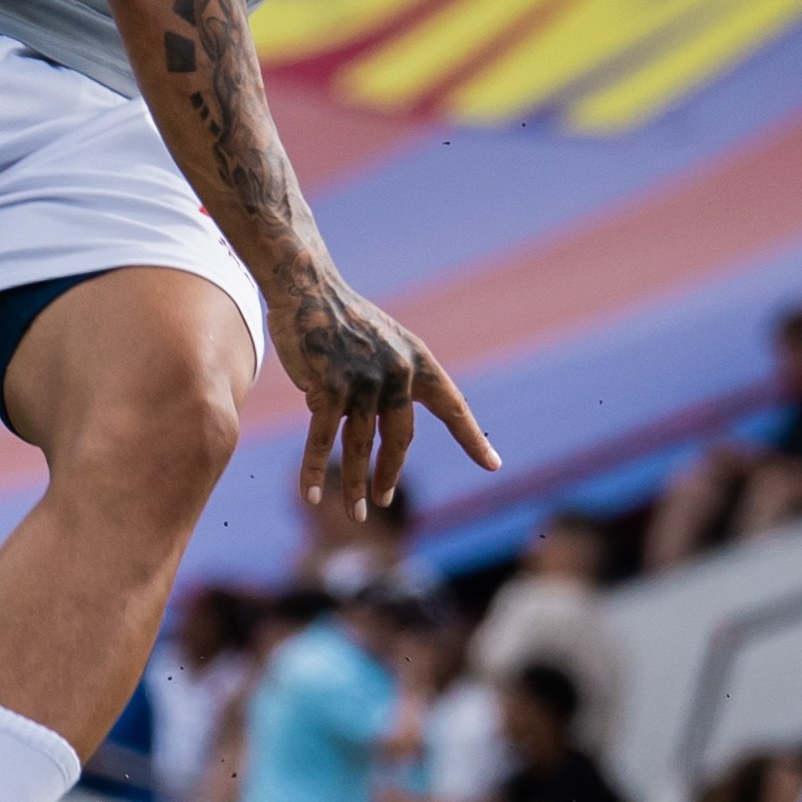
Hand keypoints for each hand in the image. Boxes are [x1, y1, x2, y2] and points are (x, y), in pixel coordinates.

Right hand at [268, 268, 499, 521]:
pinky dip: (315, 470)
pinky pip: (323, 440)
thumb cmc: (342, 317)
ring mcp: (364, 382)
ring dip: (357, 487)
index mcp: (418, 361)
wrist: (308, 286)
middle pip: (400, 440)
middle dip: (390, 476)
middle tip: (382, 501)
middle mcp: (398, 374)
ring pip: (361, 447)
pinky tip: (312, 496)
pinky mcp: (328, 388)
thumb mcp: (382, 343)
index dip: (471, 439)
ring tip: (357, 515)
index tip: (493, 465)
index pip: (452, 407)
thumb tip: (371, 431)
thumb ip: (388, 384)